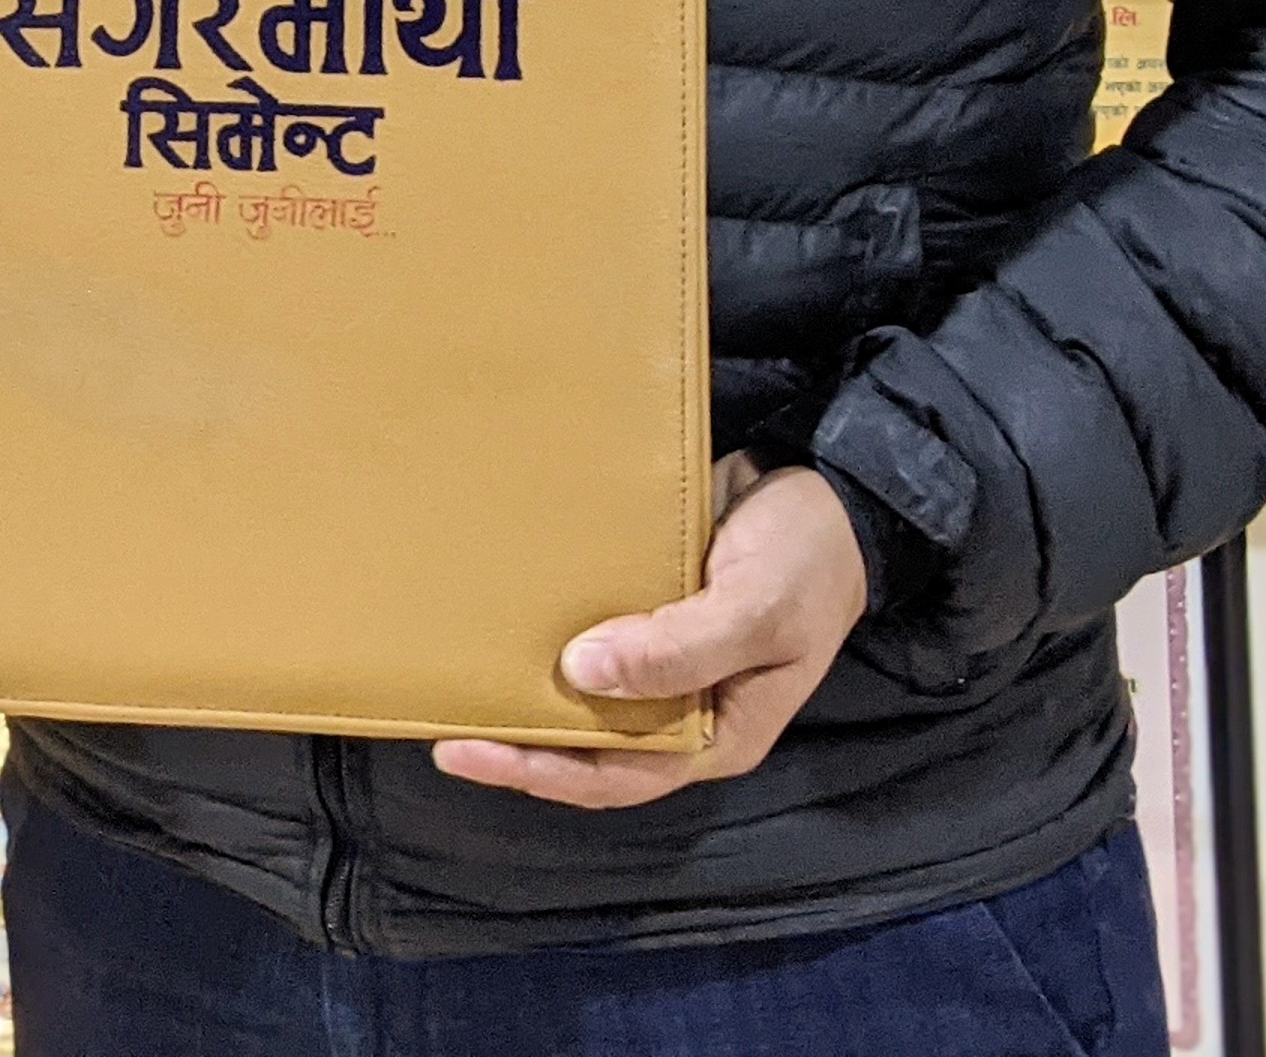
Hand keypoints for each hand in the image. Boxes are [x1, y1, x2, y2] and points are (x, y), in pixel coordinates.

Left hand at [432, 457, 866, 808]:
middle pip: (588, 747)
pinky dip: (543, 637)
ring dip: (523, 693)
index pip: (617, 776)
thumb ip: (680, 648)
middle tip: (435, 723)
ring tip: (451, 679)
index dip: (540, 773)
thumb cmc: (808, 559)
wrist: (831, 490)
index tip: (465, 751)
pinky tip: (493, 621)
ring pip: (583, 696)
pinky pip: (589, 638)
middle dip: (516, 744)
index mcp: (717, 734)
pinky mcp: (647, 613)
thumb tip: (581, 675)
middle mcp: (684, 710)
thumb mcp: (757, 608)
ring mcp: (663, 662)